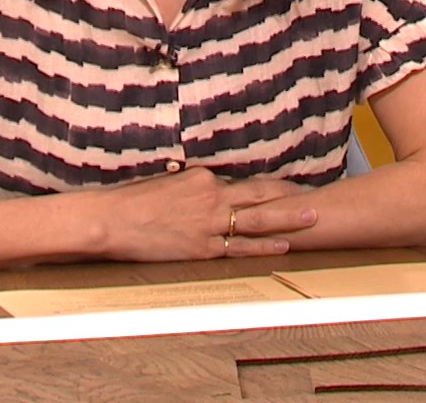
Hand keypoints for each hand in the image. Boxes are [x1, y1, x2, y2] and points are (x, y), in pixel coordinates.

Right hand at [84, 166, 317, 261]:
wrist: (111, 220)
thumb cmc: (131, 202)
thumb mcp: (166, 184)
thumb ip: (190, 188)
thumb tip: (202, 189)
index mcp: (202, 178)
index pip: (240, 183)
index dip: (267, 186)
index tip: (287, 185)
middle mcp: (211, 197)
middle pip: (259, 194)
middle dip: (288, 195)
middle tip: (314, 195)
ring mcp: (209, 224)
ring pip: (257, 219)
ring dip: (287, 218)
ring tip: (312, 216)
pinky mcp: (202, 248)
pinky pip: (239, 247)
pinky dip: (263, 247)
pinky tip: (283, 246)